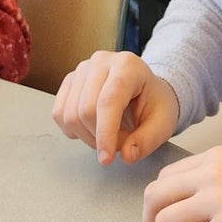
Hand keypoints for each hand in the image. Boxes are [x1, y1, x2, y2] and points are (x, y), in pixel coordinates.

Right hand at [53, 50, 180, 163]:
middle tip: (121, 143)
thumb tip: (127, 156)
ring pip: (70, 115)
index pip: (108, 102)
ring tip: (110, 135)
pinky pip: (59, 114)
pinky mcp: (69, 81)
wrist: (145, 90)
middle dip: (101, 138)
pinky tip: (92, 129)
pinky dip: (74, 130)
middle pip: (85, 111)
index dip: (105, 134)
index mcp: (127, 66)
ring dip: (88, 136)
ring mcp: (81, 70)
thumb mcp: (163, 124)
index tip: (107, 160)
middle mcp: (100, 61)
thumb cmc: (155, 104)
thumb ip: (147, 141)